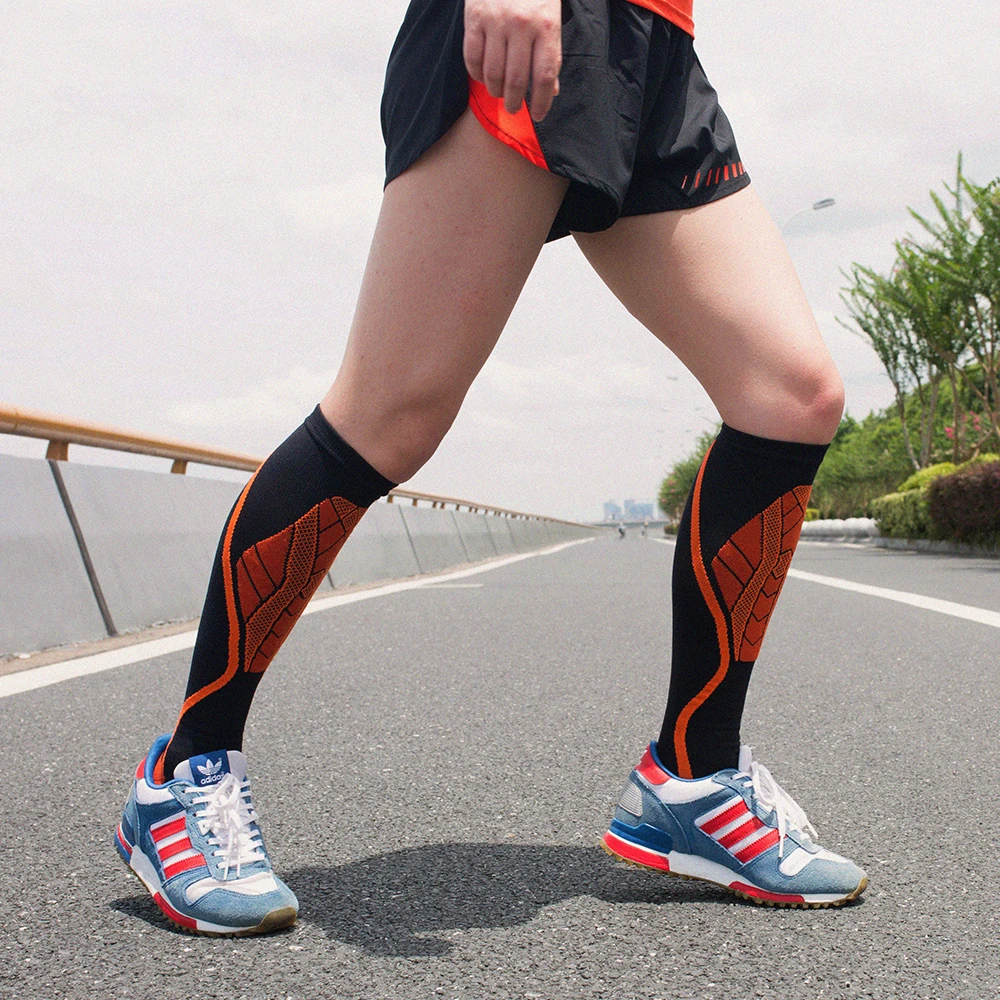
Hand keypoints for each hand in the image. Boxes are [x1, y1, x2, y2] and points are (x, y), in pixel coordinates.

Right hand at [463, 0, 561, 121]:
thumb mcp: (551, 18)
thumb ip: (550, 53)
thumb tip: (552, 90)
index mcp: (547, 27)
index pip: (544, 77)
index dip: (542, 102)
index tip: (538, 115)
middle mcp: (522, 25)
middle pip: (517, 81)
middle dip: (515, 102)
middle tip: (514, 108)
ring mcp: (496, 21)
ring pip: (493, 74)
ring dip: (495, 91)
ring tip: (498, 93)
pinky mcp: (474, 17)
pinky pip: (472, 58)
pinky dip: (476, 74)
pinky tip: (482, 76)